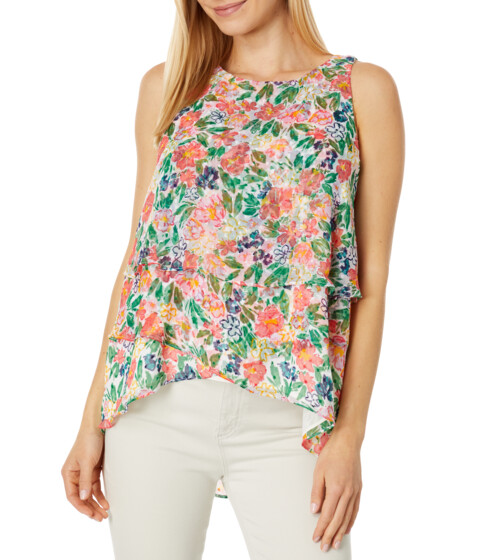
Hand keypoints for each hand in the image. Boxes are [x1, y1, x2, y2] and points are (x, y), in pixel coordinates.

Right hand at [61, 429, 109, 521]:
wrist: (98, 426)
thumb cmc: (88, 441)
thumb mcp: (87, 462)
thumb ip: (85, 480)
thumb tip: (83, 498)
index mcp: (68, 474)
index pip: (72, 496)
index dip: (81, 506)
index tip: (90, 514)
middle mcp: (74, 475)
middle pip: (81, 497)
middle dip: (90, 508)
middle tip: (101, 518)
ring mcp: (84, 473)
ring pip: (89, 494)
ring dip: (96, 504)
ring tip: (104, 514)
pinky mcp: (93, 470)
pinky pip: (95, 487)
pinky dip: (100, 495)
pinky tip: (106, 502)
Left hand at [310, 429, 361, 550]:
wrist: (348, 441)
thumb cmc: (331, 454)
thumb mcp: (318, 472)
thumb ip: (317, 493)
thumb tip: (314, 511)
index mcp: (336, 489)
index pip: (328, 515)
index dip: (321, 528)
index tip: (316, 538)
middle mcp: (348, 493)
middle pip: (338, 519)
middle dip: (331, 535)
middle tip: (325, 547)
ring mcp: (355, 491)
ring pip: (348, 517)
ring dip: (341, 532)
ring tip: (336, 543)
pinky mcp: (359, 488)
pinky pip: (355, 509)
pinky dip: (351, 520)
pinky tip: (347, 528)